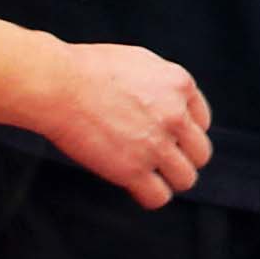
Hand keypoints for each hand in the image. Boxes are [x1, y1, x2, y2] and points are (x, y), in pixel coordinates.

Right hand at [36, 41, 214, 209]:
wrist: (57, 84)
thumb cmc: (86, 69)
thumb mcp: (138, 62)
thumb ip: (161, 84)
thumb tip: (169, 102)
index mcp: (179, 84)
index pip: (202, 122)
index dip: (184, 133)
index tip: (167, 137)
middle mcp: (175, 115)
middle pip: (200, 153)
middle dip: (181, 158)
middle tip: (158, 159)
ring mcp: (156, 144)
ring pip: (185, 178)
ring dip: (168, 180)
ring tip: (148, 176)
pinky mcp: (133, 169)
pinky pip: (158, 197)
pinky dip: (149, 196)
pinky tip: (135, 188)